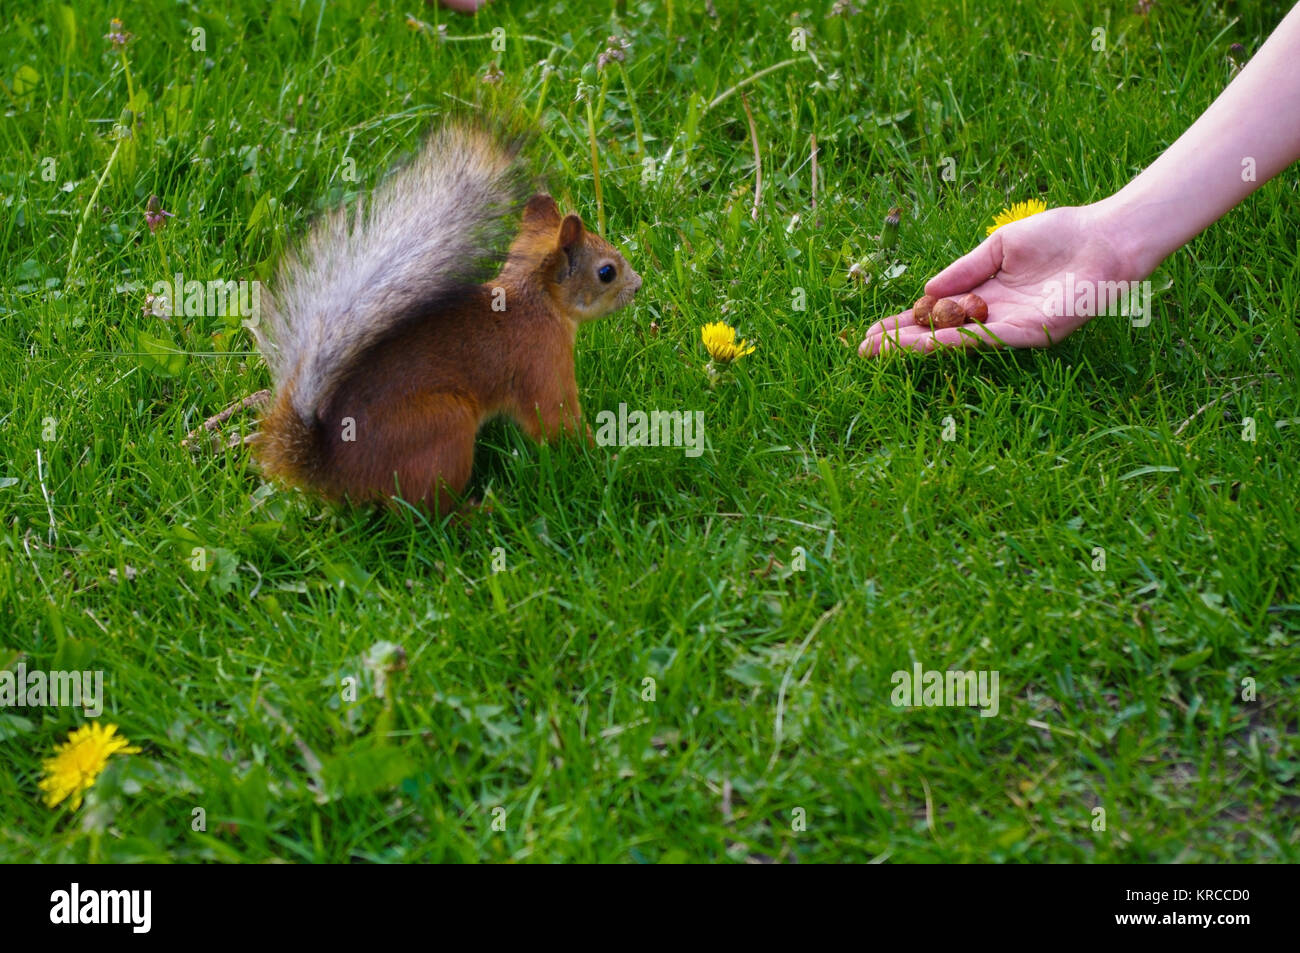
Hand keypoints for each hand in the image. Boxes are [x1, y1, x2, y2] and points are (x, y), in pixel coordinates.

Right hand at [858, 204, 1140, 356]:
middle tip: (864, 351)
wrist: (1107, 237)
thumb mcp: (999, 246)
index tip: (870, 332)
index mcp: (985, 295)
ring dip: (919, 347)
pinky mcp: (1033, 332)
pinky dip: (957, 341)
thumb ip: (964, 269)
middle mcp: (993, 317)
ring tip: (886, 350)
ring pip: (957, 342)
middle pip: (938, 335)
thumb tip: (925, 292)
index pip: (934, 314)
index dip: (902, 323)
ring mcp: (1012, 328)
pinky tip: (930, 342)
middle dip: (900, 342)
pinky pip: (988, 339)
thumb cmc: (1061, 235)